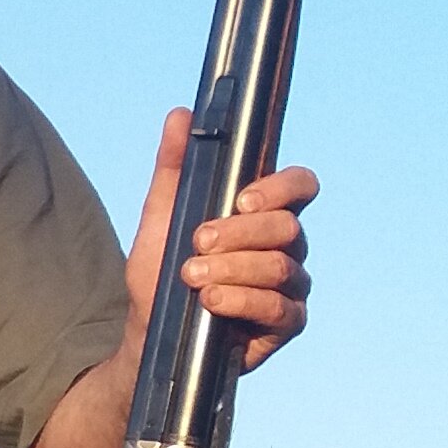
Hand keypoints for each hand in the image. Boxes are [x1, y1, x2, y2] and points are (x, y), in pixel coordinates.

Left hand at [124, 108, 317, 370]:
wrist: (148, 333)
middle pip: (287, 226)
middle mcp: (285, 246)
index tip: (241, 200)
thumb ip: (172, 167)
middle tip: (197, 243)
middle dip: (238, 234)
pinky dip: (242, 300)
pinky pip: (280, 307)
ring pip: (281, 266)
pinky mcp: (285, 323)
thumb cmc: (160, 272)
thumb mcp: (159, 216)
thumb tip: (180, 114)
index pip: (299, 186)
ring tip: (192, 277)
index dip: (280, 187)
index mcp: (262, 215)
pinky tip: (212, 301)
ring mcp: (290, 286)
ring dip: (232, 269)